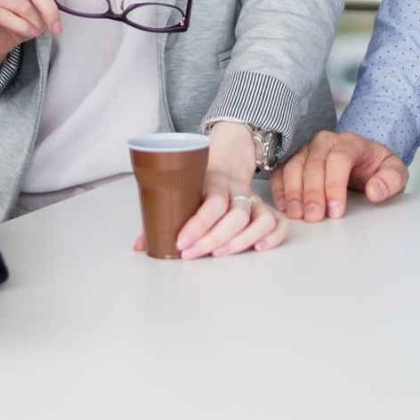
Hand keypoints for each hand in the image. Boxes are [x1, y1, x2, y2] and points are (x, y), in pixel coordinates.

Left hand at [134, 129, 286, 258]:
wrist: (227, 165)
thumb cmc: (200, 186)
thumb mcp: (182, 190)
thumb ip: (162, 216)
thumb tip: (140, 246)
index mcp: (214, 181)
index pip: (212, 202)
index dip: (198, 225)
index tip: (180, 243)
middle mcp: (238, 190)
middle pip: (235, 215)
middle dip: (213, 238)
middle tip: (192, 254)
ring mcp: (255, 201)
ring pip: (260, 219)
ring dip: (242, 240)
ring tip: (220, 254)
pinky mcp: (269, 212)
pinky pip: (279, 223)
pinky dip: (273, 237)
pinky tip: (258, 249)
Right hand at [271, 130, 406, 221]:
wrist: (365, 160)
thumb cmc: (377, 168)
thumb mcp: (394, 172)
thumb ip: (390, 181)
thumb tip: (375, 191)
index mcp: (350, 142)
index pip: (339, 159)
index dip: (335, 185)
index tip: (336, 210)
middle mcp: (325, 142)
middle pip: (314, 164)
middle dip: (312, 193)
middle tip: (314, 217)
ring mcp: (307, 149)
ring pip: (294, 166)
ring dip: (294, 192)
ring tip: (297, 215)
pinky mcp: (295, 160)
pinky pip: (282, 171)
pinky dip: (280, 189)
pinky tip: (284, 206)